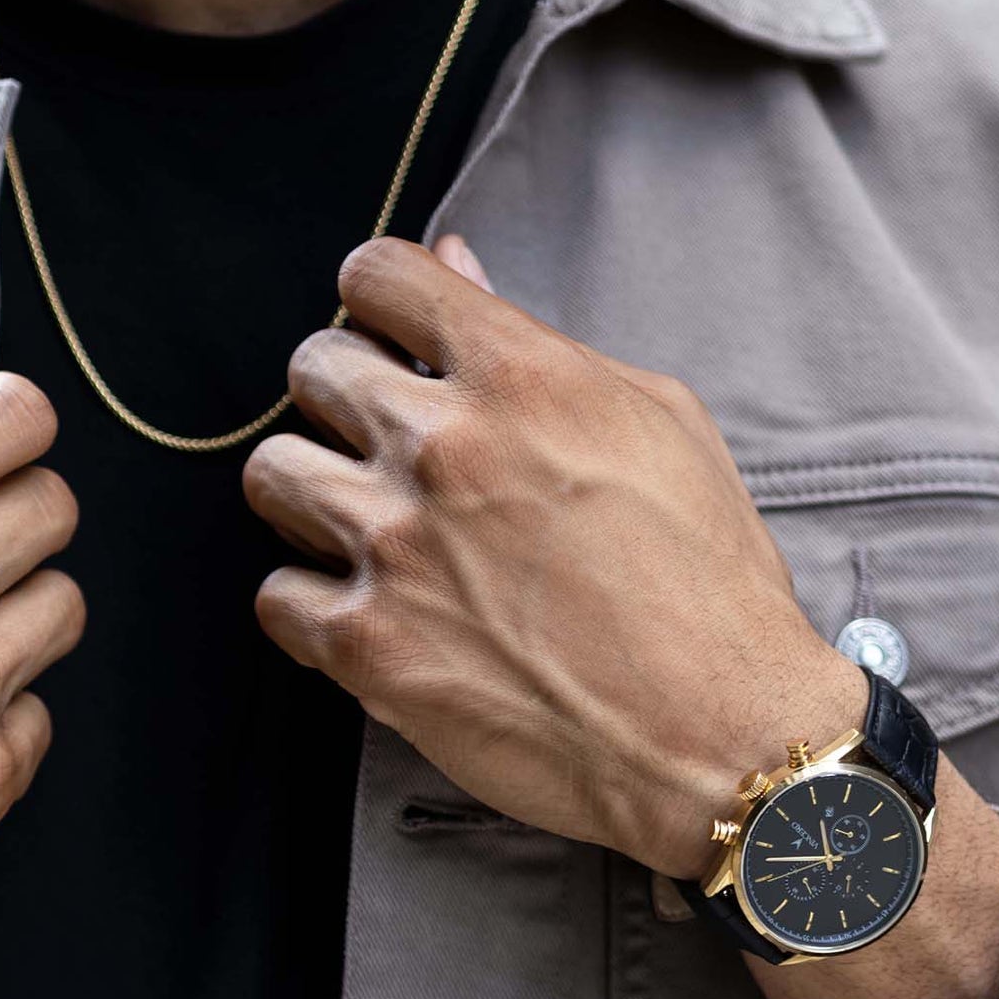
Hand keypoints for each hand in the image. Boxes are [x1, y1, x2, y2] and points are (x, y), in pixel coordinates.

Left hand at [241, 235, 864, 879]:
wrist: (725, 736)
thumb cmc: (708, 579)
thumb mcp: (657, 422)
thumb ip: (537, 339)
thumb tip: (455, 262)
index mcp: (519, 374)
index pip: (378, 274)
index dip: (377, 301)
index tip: (392, 338)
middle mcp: (443, 446)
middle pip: (313, 367)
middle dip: (344, 396)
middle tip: (385, 442)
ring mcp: (395, 545)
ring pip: (273, 474)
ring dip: (313, 494)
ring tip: (366, 526)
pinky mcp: (368, 645)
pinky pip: (276, 594)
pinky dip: (312, 605)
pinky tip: (366, 611)